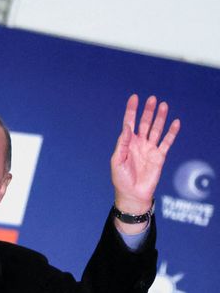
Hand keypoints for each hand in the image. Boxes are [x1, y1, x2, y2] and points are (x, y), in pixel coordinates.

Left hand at [111, 95, 179, 231]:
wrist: (133, 194)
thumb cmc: (121, 179)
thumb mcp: (117, 161)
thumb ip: (122, 144)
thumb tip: (127, 128)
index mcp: (127, 143)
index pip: (129, 123)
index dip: (131, 110)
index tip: (134, 98)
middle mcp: (139, 143)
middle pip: (144, 123)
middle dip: (148, 111)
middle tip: (152, 98)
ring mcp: (150, 149)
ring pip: (156, 129)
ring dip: (160, 118)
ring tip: (164, 105)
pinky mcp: (160, 156)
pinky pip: (167, 142)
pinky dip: (171, 133)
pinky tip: (175, 122)